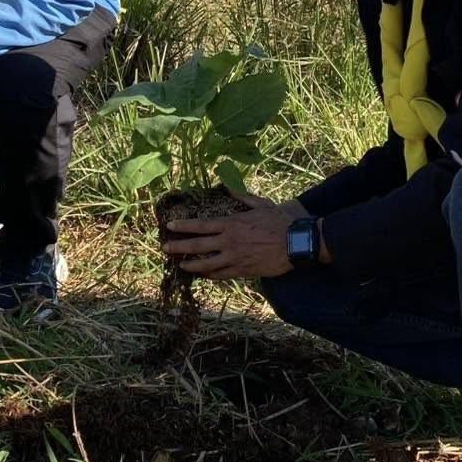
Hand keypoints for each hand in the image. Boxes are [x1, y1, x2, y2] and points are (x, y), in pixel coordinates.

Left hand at [163, 194, 301, 280]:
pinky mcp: (243, 271)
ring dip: (191, 265)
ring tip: (181, 266)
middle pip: (198, 245)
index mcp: (231, 224)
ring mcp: (235, 258)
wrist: (296, 243)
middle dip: (179, 247)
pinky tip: (204, 275)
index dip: (183, 226)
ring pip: (206, 264)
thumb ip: (242, 197)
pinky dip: (211, 275)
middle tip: (165, 249)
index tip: (169, 227)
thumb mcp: (261, 204)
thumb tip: (228, 187)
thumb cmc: (280, 221)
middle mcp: (229, 242)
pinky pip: (221, 275)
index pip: (201, 225)